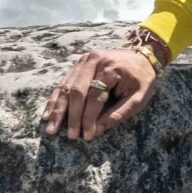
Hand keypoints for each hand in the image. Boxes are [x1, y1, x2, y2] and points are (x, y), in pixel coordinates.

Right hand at [41, 47, 159, 141]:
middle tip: (68, 136)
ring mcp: (85, 60)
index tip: (86, 136)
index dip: (88, 119)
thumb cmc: (143, 79)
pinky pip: (64, 82)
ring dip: (57, 109)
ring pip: (66, 87)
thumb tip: (97, 131)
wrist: (144, 56)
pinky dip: (56, 99)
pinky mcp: (79, 63)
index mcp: (111, 68)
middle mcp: (95, 61)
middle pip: (76, 91)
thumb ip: (118, 114)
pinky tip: (48, 114)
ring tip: (50, 128)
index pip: (95, 97)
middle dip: (71, 116)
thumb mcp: (139, 98)